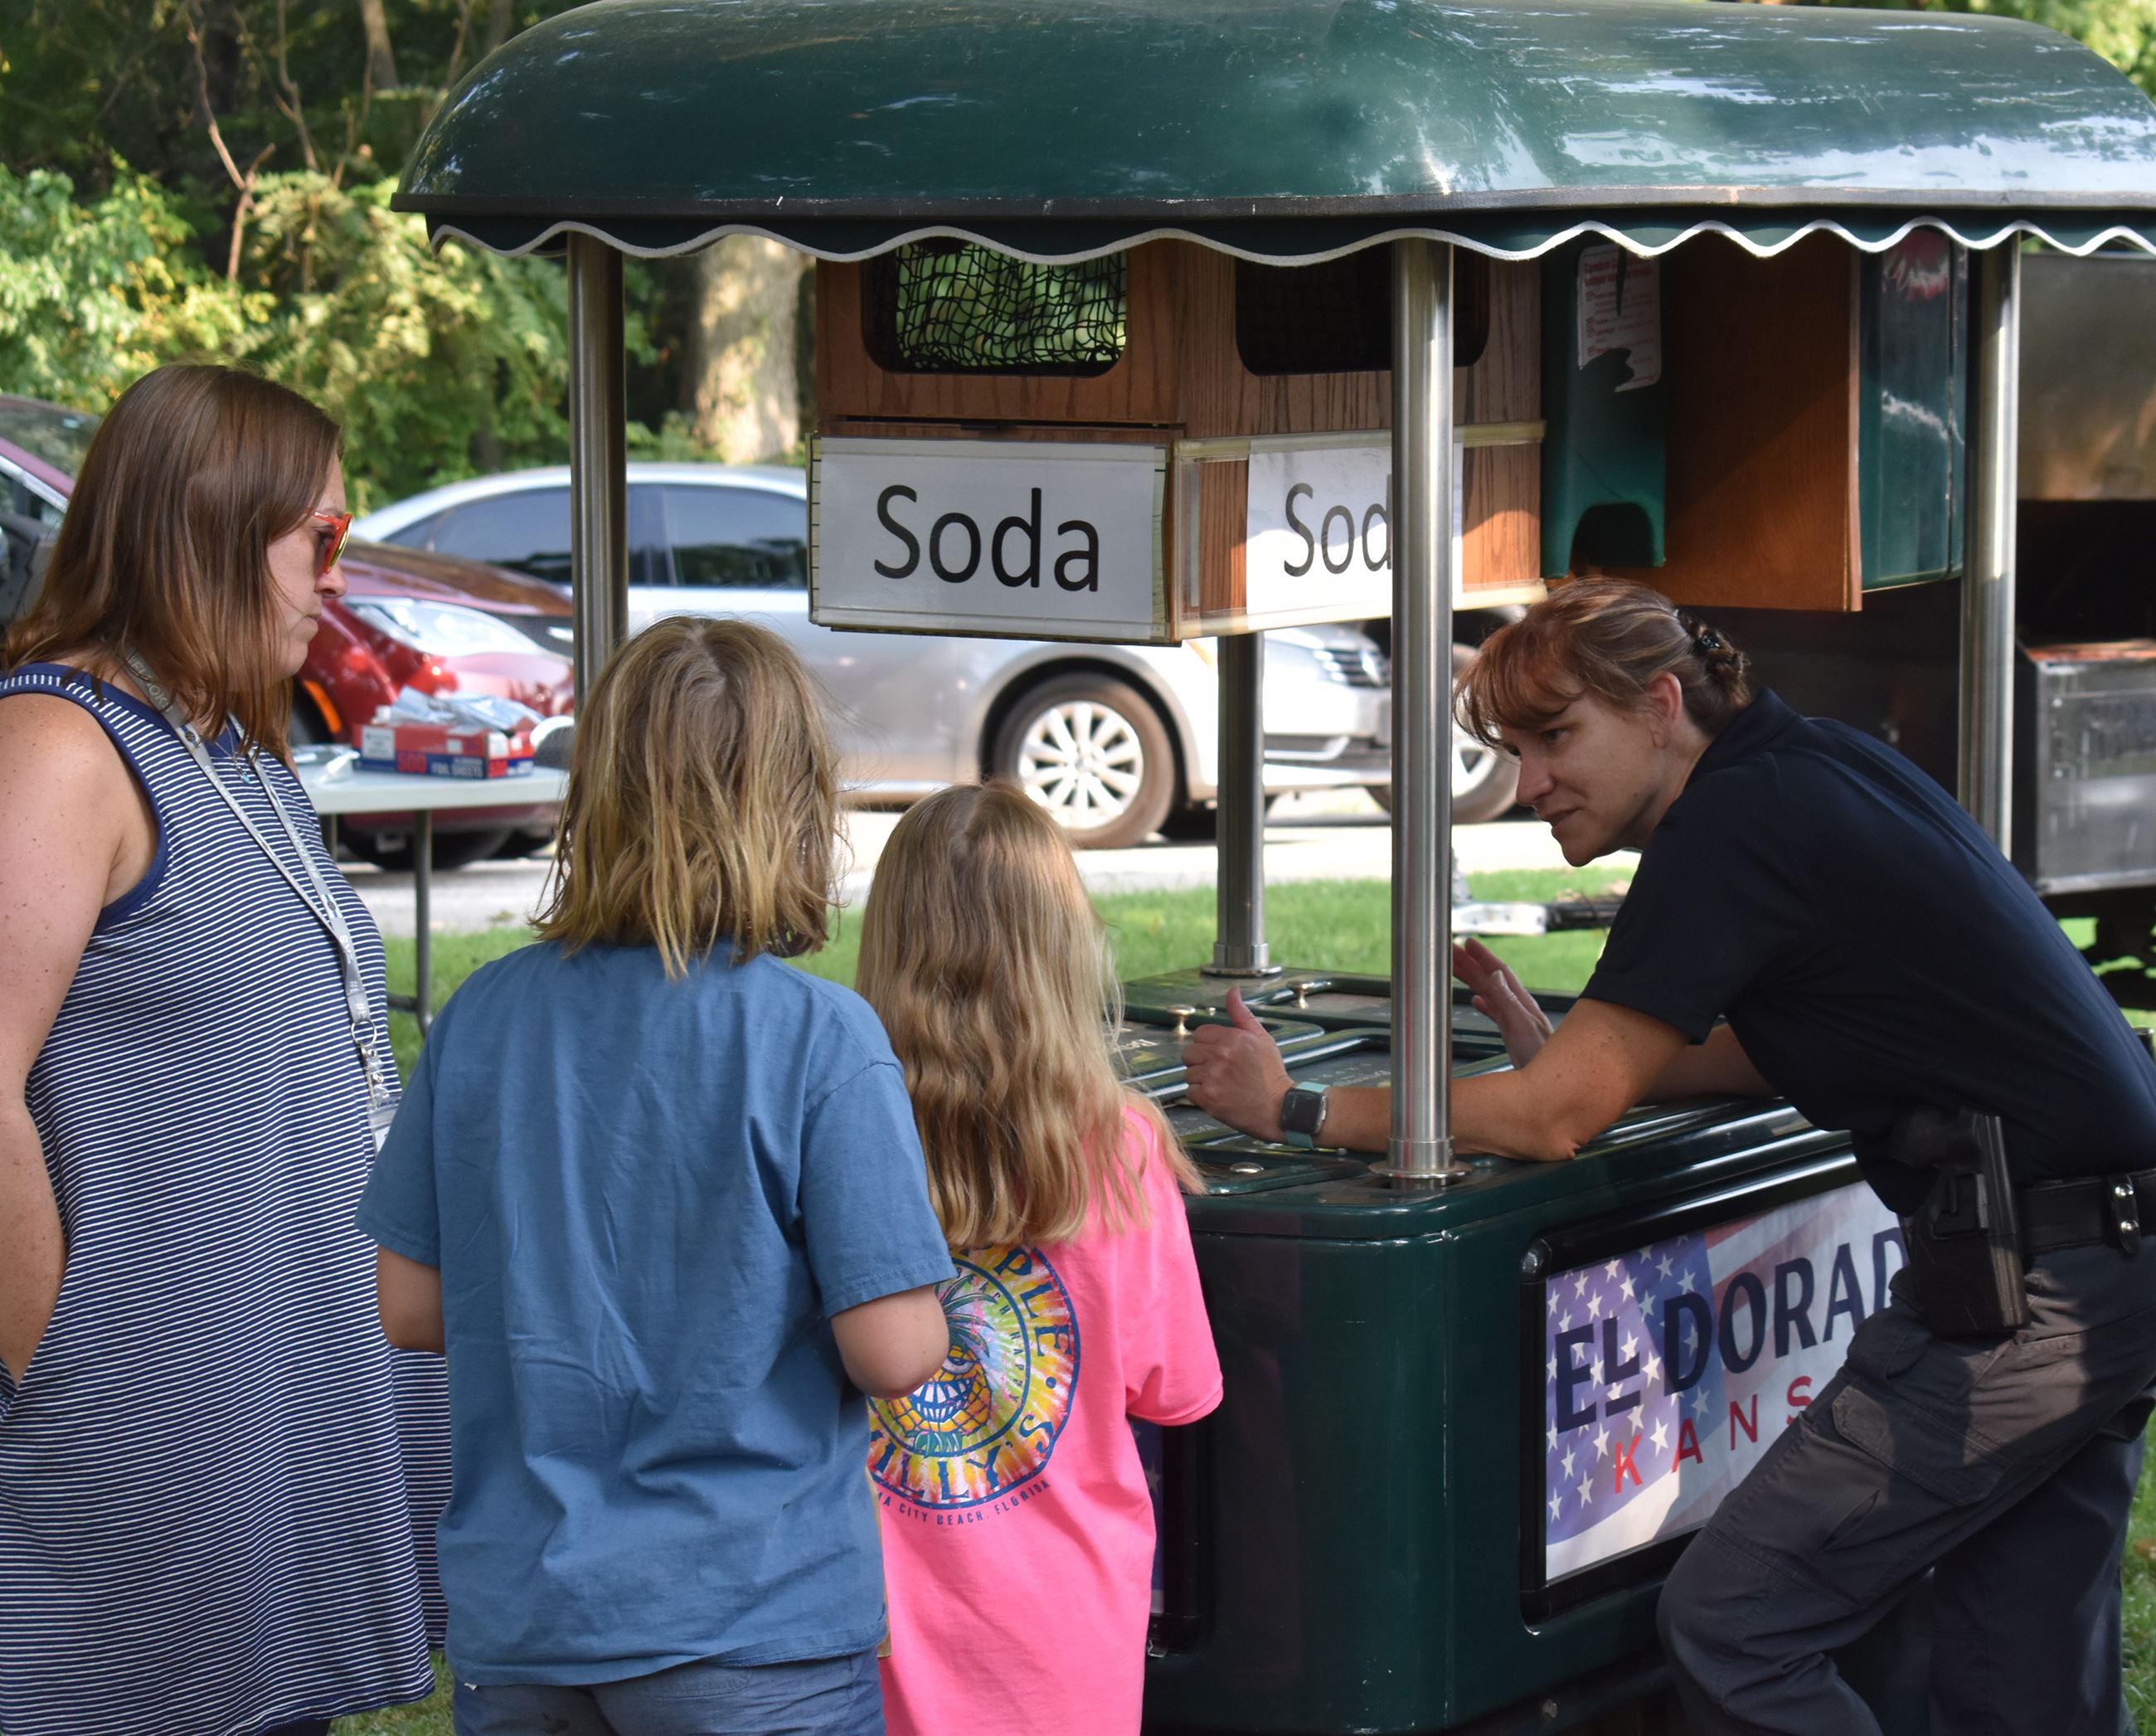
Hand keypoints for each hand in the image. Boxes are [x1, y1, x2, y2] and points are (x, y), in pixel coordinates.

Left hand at [1181, 990, 1293, 1141]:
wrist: (1279, 1108)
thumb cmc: (1271, 1073)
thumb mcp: (1262, 1038)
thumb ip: (1242, 1014)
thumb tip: (1232, 990)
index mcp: (1231, 1038)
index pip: (1199, 1034)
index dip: (1208, 1044)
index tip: (1220, 1055)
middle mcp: (1220, 1055)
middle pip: (1189, 1053)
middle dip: (1200, 1061)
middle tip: (1219, 1071)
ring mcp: (1213, 1077)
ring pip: (1188, 1074)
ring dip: (1200, 1080)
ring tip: (1221, 1084)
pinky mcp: (1209, 1098)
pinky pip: (1190, 1092)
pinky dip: (1201, 1096)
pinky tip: (1218, 1096)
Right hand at [1453, 937, 1552, 1069]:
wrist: (1550, 1080)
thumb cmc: (1540, 1055)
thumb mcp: (1520, 1026)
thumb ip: (1507, 1000)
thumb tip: (1494, 974)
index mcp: (1520, 1002)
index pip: (1499, 972)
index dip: (1483, 957)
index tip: (1468, 944)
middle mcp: (1517, 1007)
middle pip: (1491, 979)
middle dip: (1472, 963)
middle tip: (1453, 952)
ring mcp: (1515, 1019)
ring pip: (1490, 993)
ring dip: (1473, 979)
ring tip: (1457, 969)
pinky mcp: (1512, 1033)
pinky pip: (1493, 1012)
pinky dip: (1483, 1004)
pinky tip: (1476, 1001)